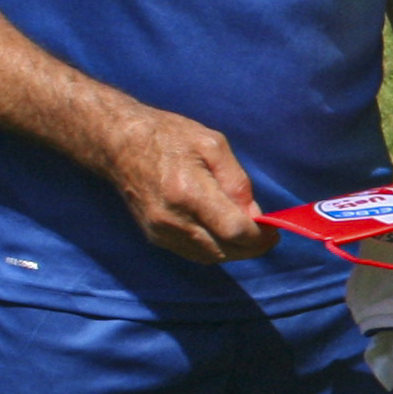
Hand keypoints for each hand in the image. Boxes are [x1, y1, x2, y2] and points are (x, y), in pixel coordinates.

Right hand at [103, 107, 271, 262]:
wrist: (119, 145)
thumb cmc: (169, 137)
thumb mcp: (213, 145)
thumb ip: (237, 182)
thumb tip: (254, 216)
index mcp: (189, 193)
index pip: (233, 231)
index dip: (259, 237)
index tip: (273, 230)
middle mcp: (173, 219)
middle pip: (224, 250)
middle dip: (252, 247)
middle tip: (266, 235)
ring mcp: (161, 232)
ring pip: (210, 256)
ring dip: (234, 250)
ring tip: (247, 233)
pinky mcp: (155, 237)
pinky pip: (194, 253)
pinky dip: (215, 248)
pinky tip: (223, 233)